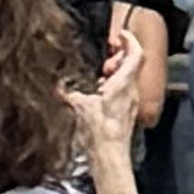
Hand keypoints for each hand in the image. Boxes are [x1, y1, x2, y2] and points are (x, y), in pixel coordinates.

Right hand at [77, 17, 154, 190]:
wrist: (110, 159)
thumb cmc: (99, 133)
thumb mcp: (80, 108)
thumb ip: (69, 94)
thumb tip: (58, 86)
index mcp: (124, 84)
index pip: (135, 54)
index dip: (130, 40)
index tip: (120, 34)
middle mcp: (131, 92)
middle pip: (132, 65)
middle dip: (119, 57)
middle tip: (104, 59)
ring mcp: (131, 104)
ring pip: (128, 80)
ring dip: (115, 73)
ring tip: (98, 76)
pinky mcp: (126, 115)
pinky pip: (123, 94)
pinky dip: (113, 88)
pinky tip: (97, 96)